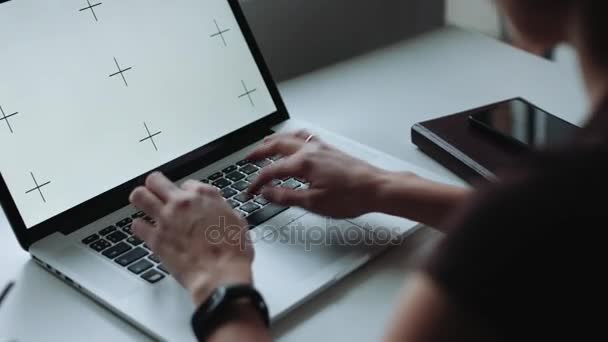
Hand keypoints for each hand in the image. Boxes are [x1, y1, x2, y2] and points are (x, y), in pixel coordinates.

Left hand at [129, 172, 253, 305]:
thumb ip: (222, 211)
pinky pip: (136, 225)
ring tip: (144, 205)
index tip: (186, 200)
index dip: (186, 193)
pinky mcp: (155, 239)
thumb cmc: (233, 253)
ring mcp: (166, 219)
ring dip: (141, 199)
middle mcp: (183, 203)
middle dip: (155, 186)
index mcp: (205, 196)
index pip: (186, 183)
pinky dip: (139, 227)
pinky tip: (145, 231)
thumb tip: (219, 212)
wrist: (220, 275)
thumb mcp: (237, 222)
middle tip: (157, 194)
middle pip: (155, 180)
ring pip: (139, 195)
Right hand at [247, 130, 386, 218]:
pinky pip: (304, 137)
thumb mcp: (313, 203)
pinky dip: (292, 138)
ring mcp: (320, 147)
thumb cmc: (351, 196)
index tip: (250, 192)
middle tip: (247, 159)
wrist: (377, 188)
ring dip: (273, 141)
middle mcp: (310, 150)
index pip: (271, 171)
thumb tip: (267, 193)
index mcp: (303, 163)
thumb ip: (286, 197)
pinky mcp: (329, 149)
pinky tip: (294, 142)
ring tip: (264, 145)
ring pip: (290, 137)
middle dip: (258, 152)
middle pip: (276, 145)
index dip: (256, 182)